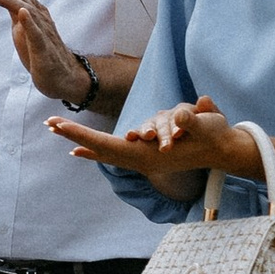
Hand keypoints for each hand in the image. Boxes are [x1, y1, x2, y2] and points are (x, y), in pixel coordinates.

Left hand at [0, 0, 88, 105]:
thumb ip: (13, 6)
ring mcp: (43, 33)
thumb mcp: (22, 25)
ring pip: (27, 12)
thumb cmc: (40, 50)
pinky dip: (29, 23)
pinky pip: (37, 35)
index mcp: (34, 12)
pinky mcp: (44, 50)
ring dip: (9, 0)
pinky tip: (21, 13)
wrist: (63, 76)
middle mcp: (40, 18)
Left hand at [49, 92, 258, 184]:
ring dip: (80, 138)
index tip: (64, 127)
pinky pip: (111, 152)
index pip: (110, 144)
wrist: (224, 150)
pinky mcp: (144, 154)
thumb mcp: (207, 125)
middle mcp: (141, 158)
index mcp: (150, 154)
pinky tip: (77, 151)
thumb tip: (182, 115)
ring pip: (103, 149)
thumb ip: (193, 120)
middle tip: (49, 124)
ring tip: (57, 128)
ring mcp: (141, 157)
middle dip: (74, 134)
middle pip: (100, 146)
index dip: (85, 134)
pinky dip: (93, 151)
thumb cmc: (215, 135)